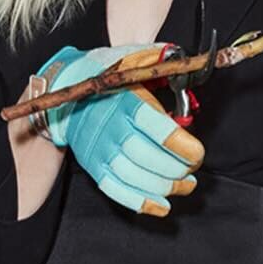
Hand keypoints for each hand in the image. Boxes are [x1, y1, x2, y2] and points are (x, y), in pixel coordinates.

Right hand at [37, 44, 204, 216]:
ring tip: (185, 186)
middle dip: (176, 170)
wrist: (65, 94)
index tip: (198, 153)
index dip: (181, 146)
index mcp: (125, 101)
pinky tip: (162, 206)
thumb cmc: (106, 77)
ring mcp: (99, 149)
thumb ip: (159, 59)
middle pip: (145, 156)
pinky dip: (140, 202)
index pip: (154, 127)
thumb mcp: (131, 58)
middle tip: (192, 170)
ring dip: (165, 188)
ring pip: (133, 176)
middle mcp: (110, 127)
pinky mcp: (93, 165)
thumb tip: (185, 61)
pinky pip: (115, 189)